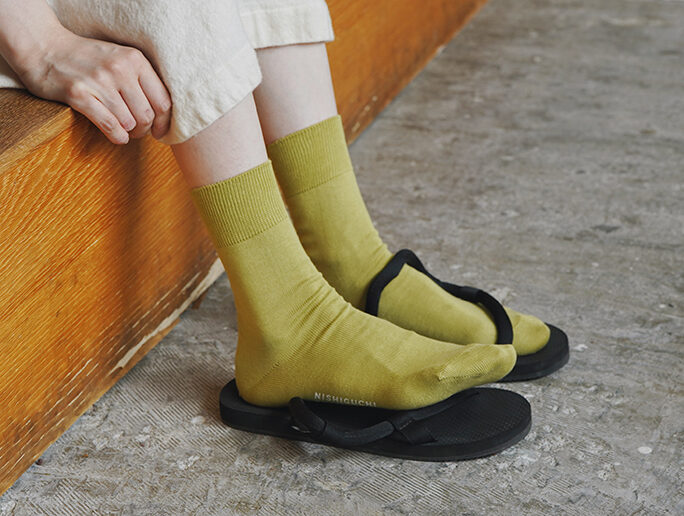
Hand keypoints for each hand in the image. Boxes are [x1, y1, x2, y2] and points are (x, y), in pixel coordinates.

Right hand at [16, 28, 171, 143]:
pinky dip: (117, 136)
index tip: (159, 130)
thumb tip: (164, 114)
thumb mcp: (120, 58)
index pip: (163, 101)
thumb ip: (142, 79)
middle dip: (145, 130)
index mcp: (135, 60)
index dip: (164, 122)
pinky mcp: (79, 95)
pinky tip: (116, 135)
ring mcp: (99, 82)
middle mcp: (119, 69)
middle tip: (138, 131)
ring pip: (129, 123)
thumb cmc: (87, 58)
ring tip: (125, 131)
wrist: (44, 47)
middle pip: (147, 115)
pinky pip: (110, 126)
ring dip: (129, 133)